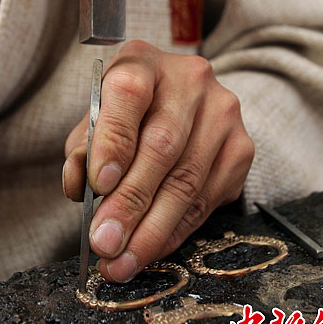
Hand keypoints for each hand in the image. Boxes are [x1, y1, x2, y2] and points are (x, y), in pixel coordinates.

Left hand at [63, 40, 253, 282]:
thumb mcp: (98, 116)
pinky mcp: (242, 147)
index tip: (98, 184)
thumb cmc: (131, 111)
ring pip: (188, 180)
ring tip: (124, 260)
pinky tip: (153, 247)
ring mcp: (222, 113)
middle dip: (131, 202)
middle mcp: (190, 80)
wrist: (184, 99)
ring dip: (153, 228)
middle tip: (106, 242)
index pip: (129, 94)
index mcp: (143, 63)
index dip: (113, 141)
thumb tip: (80, 187)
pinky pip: (208, 198)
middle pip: (162, 146)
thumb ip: (83, 147)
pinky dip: (177, 230)